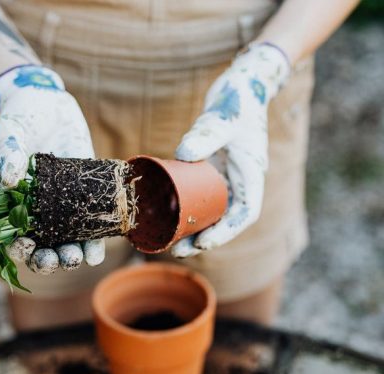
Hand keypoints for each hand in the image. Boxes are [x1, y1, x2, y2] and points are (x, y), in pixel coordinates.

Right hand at [0, 65, 104, 273]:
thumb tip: (9, 182)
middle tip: (61, 259)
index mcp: (12, 202)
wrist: (48, 102)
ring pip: (67, 241)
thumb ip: (9, 155)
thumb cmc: (19, 118)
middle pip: (42, 247)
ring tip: (82, 258)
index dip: (18, 248)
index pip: (12, 236)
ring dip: (74, 255)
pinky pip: (90, 222)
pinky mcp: (85, 194)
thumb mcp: (10, 133)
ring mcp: (62, 204)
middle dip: (50, 260)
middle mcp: (38, 209)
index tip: (28, 247)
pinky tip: (98, 249)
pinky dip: (95, 239)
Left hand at [172, 43, 289, 257]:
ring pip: (211, 209)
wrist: (242, 82)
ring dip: (193, 226)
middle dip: (204, 237)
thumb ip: (206, 134)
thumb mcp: (222, 117)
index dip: (225, 232)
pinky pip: (199, 193)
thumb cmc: (239, 99)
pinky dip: (185, 206)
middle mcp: (240, 179)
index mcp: (251, 174)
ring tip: (168, 240)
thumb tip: (182, 154)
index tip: (203, 242)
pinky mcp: (211, 166)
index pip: (244, 213)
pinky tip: (165, 213)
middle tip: (177, 249)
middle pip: (225, 218)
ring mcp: (226, 174)